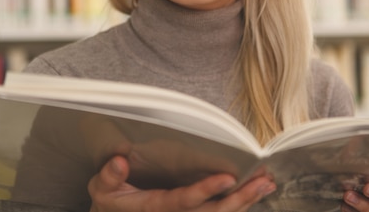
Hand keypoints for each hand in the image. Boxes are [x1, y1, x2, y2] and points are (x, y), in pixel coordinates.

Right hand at [88, 155, 276, 211]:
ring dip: (246, 201)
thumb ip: (108, 177)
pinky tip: (255, 193)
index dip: (207, 191)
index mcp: (155, 208)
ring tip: (267, 184)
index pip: (185, 201)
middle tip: (263, 182)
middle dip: (240, 199)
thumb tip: (120, 161)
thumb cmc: (110, 202)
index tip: (229, 178)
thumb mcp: (101, 190)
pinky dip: (239, 205)